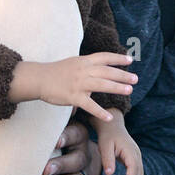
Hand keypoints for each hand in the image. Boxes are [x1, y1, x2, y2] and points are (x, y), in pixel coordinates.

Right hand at [14, 54, 136, 121]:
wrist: (38, 78)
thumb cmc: (55, 72)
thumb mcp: (73, 64)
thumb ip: (86, 67)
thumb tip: (98, 71)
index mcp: (83, 61)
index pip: (104, 57)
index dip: (117, 58)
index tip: (130, 60)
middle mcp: (83, 71)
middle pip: (107, 71)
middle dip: (122, 74)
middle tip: (136, 78)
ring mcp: (78, 83)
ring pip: (102, 85)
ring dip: (117, 87)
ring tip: (129, 90)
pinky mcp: (73, 97)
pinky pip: (89, 105)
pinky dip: (100, 112)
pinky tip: (109, 117)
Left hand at [42, 117, 100, 174]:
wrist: (77, 157)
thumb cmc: (59, 138)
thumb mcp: (57, 124)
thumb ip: (49, 117)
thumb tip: (32, 89)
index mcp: (79, 136)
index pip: (75, 135)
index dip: (66, 138)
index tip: (55, 141)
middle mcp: (83, 154)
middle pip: (76, 160)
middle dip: (61, 165)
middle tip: (45, 170)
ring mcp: (83, 172)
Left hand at [95, 117, 143, 174]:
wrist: (113, 127)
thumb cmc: (107, 136)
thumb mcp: (105, 146)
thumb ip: (107, 159)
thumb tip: (109, 174)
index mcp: (130, 150)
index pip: (134, 167)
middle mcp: (136, 155)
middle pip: (139, 174)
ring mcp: (137, 158)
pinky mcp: (134, 161)